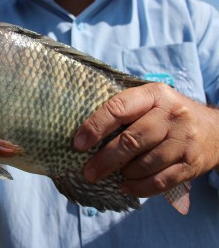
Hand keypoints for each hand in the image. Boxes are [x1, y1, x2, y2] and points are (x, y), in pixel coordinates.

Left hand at [74, 83, 218, 197]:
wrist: (216, 130)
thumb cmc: (169, 115)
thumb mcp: (151, 101)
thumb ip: (125, 111)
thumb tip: (86, 134)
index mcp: (154, 95)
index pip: (119, 108)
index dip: (95, 126)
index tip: (78, 143)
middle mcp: (171, 115)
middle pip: (131, 140)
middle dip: (105, 159)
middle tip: (88, 171)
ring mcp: (183, 140)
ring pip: (145, 163)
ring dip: (124, 173)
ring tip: (112, 175)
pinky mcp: (191, 163)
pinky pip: (161, 181)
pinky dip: (140, 187)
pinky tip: (127, 187)